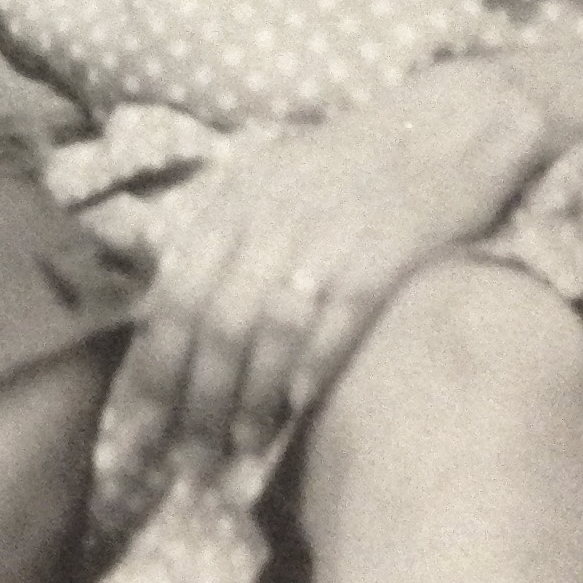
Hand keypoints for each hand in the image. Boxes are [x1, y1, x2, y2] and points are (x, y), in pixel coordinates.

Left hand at [118, 61, 551, 474]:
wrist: (448, 123)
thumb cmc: (356, 162)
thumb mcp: (273, 180)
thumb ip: (226, 238)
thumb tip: (173, 309)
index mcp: (235, 199)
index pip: (174, 294)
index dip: (151, 366)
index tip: (134, 428)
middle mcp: (270, 216)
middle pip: (213, 320)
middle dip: (193, 397)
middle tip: (185, 460)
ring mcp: (325, 234)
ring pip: (267, 328)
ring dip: (248, 396)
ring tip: (235, 448)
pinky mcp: (383, 252)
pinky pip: (337, 319)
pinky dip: (313, 367)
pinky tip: (298, 407)